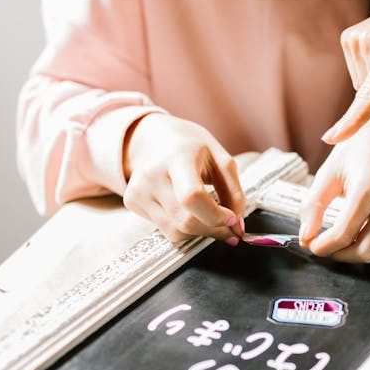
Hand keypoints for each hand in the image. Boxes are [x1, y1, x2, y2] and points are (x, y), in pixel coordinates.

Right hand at [121, 113, 245, 243]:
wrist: (152, 137)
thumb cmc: (191, 146)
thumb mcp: (220, 158)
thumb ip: (233, 192)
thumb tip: (237, 226)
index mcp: (177, 156)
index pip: (192, 197)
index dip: (216, 215)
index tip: (232, 219)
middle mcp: (152, 174)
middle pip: (186, 221)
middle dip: (214, 229)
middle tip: (229, 227)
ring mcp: (138, 190)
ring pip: (176, 232)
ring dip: (201, 232)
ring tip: (210, 218)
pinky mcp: (132, 202)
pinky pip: (165, 230)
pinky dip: (184, 229)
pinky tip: (188, 212)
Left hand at [301, 115, 369, 265]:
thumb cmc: (358, 152)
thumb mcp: (328, 172)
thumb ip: (313, 205)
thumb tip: (306, 237)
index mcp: (369, 188)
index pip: (343, 234)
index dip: (322, 246)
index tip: (313, 245)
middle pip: (368, 251)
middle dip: (342, 254)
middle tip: (330, 245)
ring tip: (359, 240)